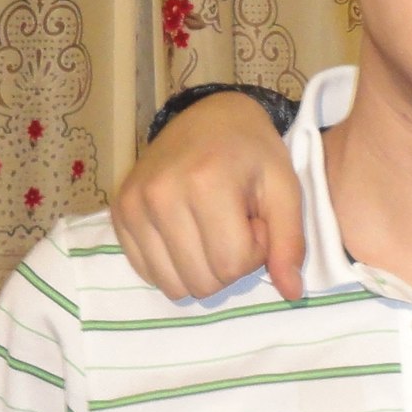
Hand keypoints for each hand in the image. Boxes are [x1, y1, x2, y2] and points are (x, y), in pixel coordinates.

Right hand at [108, 92, 305, 299]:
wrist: (209, 118)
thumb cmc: (253, 153)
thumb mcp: (285, 189)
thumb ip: (290, 242)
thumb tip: (291, 294)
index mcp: (206, 183)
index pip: (232, 264)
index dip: (255, 253)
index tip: (256, 223)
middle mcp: (161, 195)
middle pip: (202, 280)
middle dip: (228, 263)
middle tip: (234, 225)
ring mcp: (134, 205)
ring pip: (173, 285)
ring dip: (201, 267)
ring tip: (212, 228)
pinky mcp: (119, 213)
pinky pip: (148, 273)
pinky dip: (174, 264)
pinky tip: (187, 231)